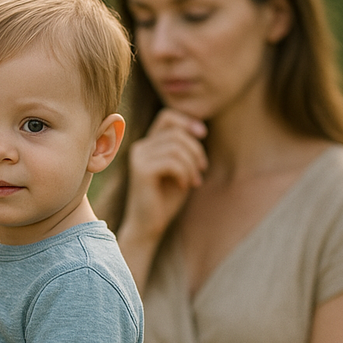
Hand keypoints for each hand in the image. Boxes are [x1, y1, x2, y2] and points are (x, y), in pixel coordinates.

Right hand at [123, 108, 207, 242]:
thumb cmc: (165, 199)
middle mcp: (140, 147)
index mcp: (148, 144)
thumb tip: (199, 128)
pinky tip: (184, 186)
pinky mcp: (141, 171)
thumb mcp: (179, 169)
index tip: (203, 135)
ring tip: (194, 181)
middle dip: (196, 150)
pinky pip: (172, 162)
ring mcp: (138, 158)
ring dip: (191, 165)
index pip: (167, 117)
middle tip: (201, 170)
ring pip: (176, 147)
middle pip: (177, 133)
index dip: (187, 121)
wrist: (148, 226)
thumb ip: (184, 149)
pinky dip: (184, 173)